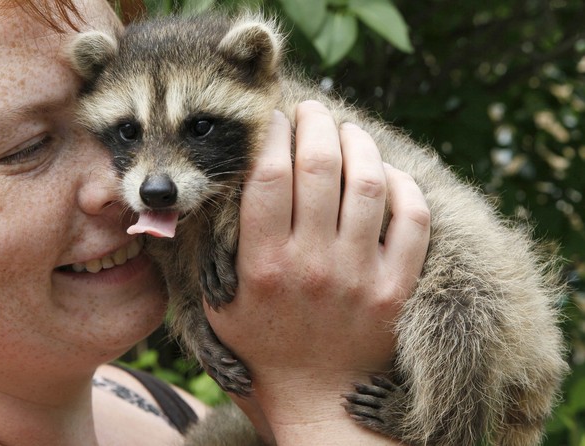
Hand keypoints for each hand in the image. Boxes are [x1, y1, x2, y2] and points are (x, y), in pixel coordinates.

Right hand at [205, 101, 429, 443]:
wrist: (317, 400)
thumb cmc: (262, 347)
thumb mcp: (220, 303)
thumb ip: (219, 245)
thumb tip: (231, 180)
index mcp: (263, 265)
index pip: (268, 173)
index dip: (271, 132)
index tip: (272, 118)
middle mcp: (313, 264)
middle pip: (320, 164)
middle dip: (315, 122)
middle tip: (312, 110)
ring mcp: (360, 275)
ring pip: (369, 181)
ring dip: (359, 143)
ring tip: (348, 131)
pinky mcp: (397, 288)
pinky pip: (414, 218)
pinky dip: (404, 185)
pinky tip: (388, 173)